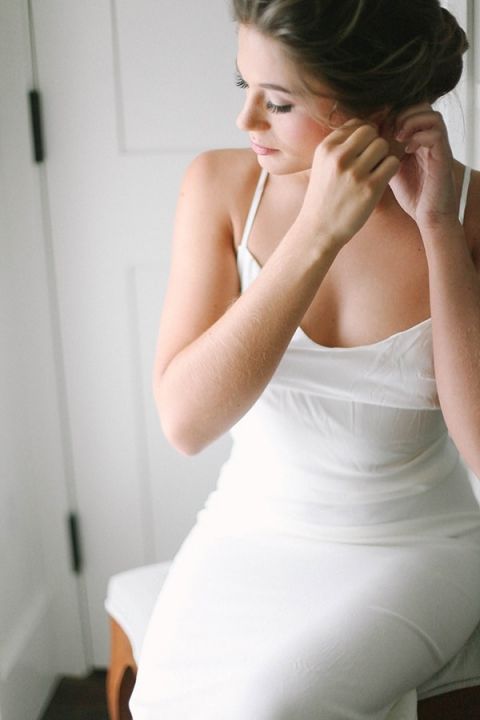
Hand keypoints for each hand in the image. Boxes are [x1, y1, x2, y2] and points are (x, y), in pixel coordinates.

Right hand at [300, 119, 399, 250]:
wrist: (318, 230)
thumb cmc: (323, 198)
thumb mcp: (322, 166)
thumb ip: (340, 146)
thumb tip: (368, 126)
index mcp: (325, 148)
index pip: (355, 124)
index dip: (364, 136)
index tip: (362, 152)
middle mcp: (338, 157)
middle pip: (371, 132)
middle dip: (374, 144)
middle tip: (371, 162)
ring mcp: (354, 173)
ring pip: (383, 145)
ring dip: (384, 156)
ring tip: (375, 171)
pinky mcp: (370, 188)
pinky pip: (392, 163)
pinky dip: (391, 169)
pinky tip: (381, 180)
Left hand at [389, 104, 457, 229]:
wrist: (428, 214)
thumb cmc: (410, 194)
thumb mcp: (389, 168)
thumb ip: (381, 152)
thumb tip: (360, 140)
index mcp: (417, 137)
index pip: (407, 109)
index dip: (390, 114)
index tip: (377, 129)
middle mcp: (429, 137)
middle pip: (419, 105)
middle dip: (400, 114)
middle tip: (386, 130)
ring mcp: (438, 145)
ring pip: (430, 114)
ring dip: (411, 121)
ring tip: (397, 137)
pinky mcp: (443, 155)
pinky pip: (436, 133)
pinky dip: (419, 136)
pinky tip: (406, 149)